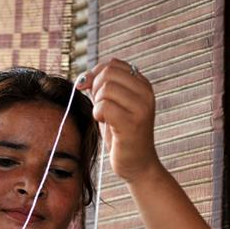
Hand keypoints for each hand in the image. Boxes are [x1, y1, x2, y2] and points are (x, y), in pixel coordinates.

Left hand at [77, 59, 159, 182]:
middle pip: (108, 72)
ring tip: (105, 117)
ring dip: (97, 103)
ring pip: (106, 88)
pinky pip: (104, 106)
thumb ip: (102, 87)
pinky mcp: (133, 123)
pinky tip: (104, 123)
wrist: (138, 164)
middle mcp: (146, 93)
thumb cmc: (122, 135)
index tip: (93, 91)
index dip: (96, 74)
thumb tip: (84, 78)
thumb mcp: (113, 105)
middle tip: (101, 108)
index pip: (113, 64)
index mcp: (143, 85)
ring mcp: (141, 107)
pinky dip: (97, 114)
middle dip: (96, 88)